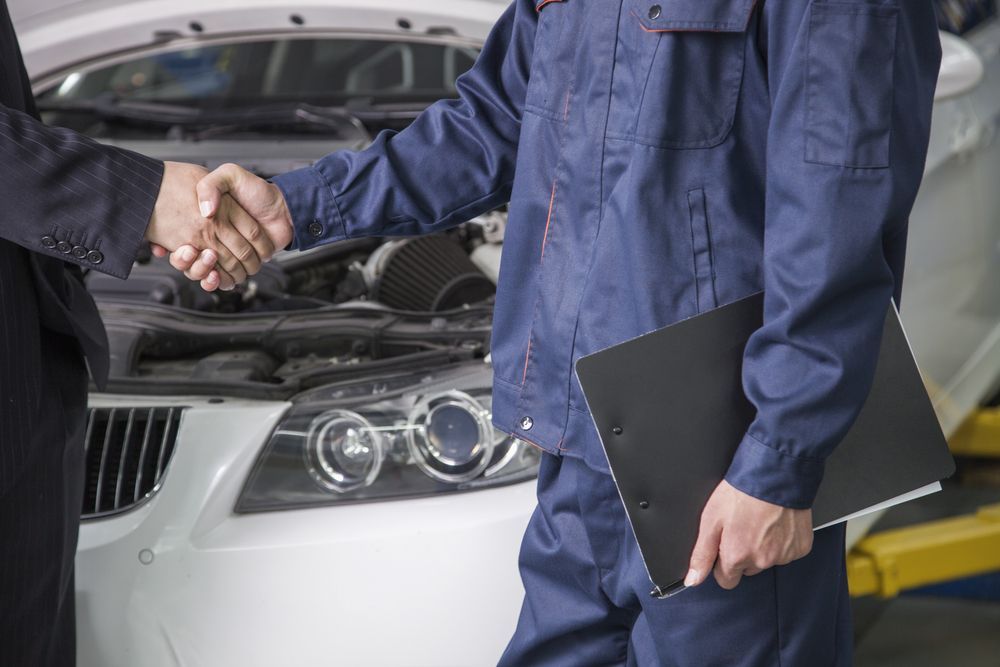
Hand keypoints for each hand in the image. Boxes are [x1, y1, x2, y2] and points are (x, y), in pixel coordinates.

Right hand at [166, 163, 293, 291]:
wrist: (283, 209)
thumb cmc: (258, 191)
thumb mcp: (231, 176)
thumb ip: (213, 185)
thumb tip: (205, 210)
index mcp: (202, 220)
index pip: (177, 238)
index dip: (173, 245)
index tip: (179, 245)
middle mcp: (209, 238)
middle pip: (188, 259)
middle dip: (188, 260)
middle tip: (193, 251)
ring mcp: (223, 253)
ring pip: (202, 272)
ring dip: (201, 272)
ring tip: (209, 260)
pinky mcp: (236, 265)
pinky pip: (221, 280)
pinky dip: (218, 282)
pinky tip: (217, 276)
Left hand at [685, 480, 812, 589]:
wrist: (775, 476)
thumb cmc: (741, 494)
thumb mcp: (710, 520)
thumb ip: (702, 554)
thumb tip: (692, 580)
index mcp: (737, 557)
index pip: (726, 580)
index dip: (722, 564)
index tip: (725, 545)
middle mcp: (762, 561)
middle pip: (747, 570)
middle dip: (743, 554)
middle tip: (743, 527)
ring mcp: (784, 555)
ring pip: (768, 561)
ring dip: (763, 548)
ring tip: (760, 522)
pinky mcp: (800, 547)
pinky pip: (787, 552)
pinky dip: (782, 541)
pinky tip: (776, 523)